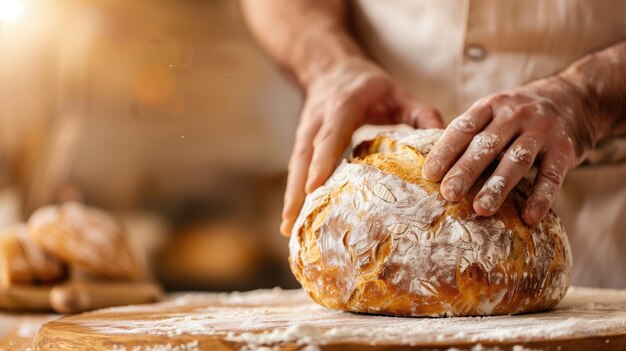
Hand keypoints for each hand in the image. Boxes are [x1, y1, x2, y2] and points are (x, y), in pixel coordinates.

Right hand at [281, 57, 442, 235]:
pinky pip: (296, 169)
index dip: (321, 161)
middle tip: (291, 221)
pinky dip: (293, 193)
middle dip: (297, 189)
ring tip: (287, 228)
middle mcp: (318, 121)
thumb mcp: (397, 92)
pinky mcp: (301, 143)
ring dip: (290, 196)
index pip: (330, 135)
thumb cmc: (367, 85)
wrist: (329, 69)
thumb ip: (420, 113)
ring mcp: (305, 133)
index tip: (313, 187)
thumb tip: (442, 139)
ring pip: (295, 166)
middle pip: (303, 156)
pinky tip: (292, 218)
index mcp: (342, 107)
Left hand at [422, 76, 602, 226]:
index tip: (429, 175)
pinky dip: (540, 197)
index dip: (445, 151)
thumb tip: (435, 169)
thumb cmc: (521, 115)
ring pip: (517, 160)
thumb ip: (472, 134)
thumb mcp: (496, 112)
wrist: (577, 96)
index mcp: (490, 106)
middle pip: (487, 145)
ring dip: (498, 186)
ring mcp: (541, 130)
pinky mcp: (566, 148)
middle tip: (448, 194)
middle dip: (465, 170)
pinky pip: (551, 175)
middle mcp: (515, 115)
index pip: (463, 128)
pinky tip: (528, 217)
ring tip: (481, 209)